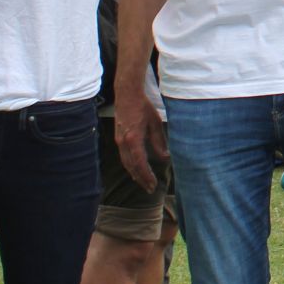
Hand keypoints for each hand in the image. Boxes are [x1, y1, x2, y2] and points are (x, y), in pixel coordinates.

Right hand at [113, 77, 168, 193]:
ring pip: (126, 163)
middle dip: (141, 179)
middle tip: (150, 189)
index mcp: (133, 139)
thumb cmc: (143, 107)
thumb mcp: (155, 123)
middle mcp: (123, 142)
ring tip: (143, 183)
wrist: (127, 94)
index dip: (146, 176)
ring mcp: (119, 140)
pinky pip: (124, 156)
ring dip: (135, 174)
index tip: (153, 185)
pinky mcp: (118, 138)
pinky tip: (135, 169)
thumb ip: (159, 142)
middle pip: (131, 167)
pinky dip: (130, 166)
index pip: (140, 163)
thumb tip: (165, 158)